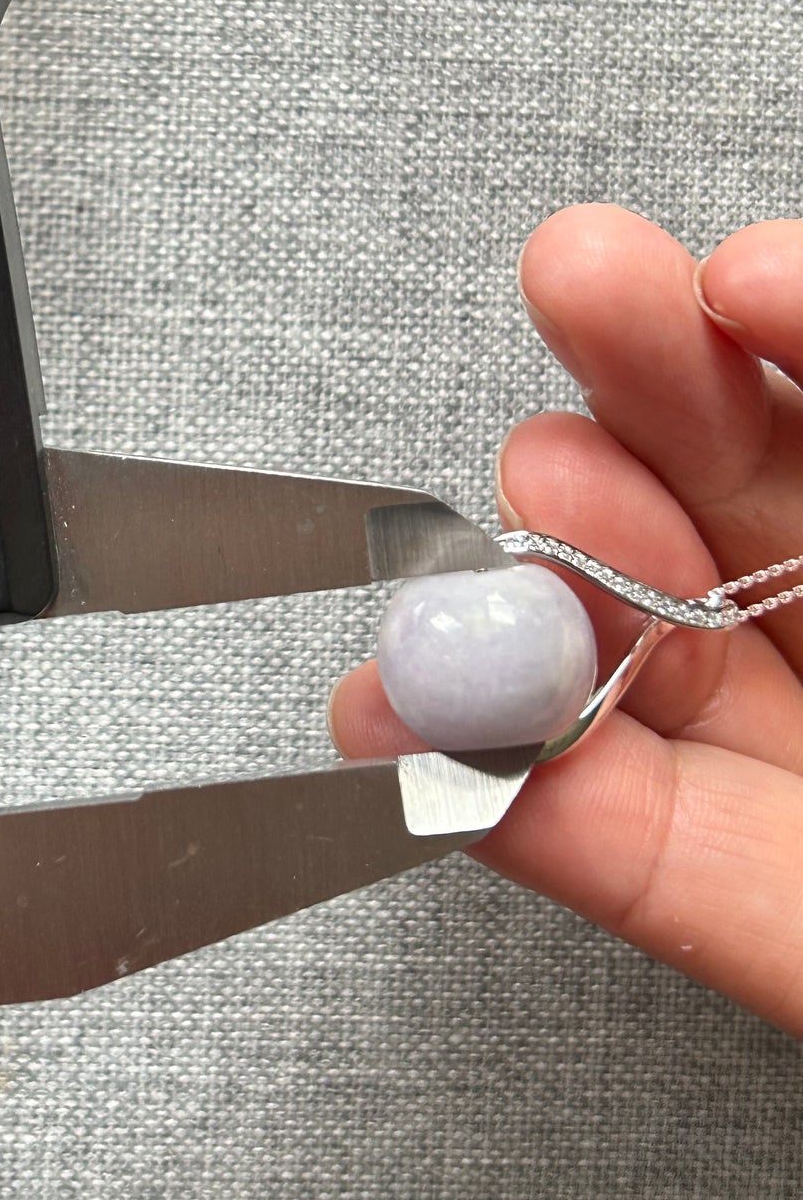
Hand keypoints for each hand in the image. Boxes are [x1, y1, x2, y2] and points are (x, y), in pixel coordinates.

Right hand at [329, 204, 802, 1038]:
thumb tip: (763, 277)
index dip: (779, 322)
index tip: (732, 277)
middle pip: (741, 495)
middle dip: (641, 391)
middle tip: (576, 298)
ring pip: (652, 664)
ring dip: (540, 601)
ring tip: (487, 562)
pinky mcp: (767, 923)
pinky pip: (621, 854)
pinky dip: (509, 797)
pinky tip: (431, 740)